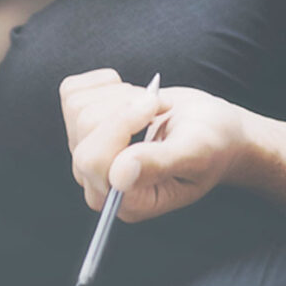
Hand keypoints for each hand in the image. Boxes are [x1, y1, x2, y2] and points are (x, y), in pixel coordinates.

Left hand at [60, 69, 261, 222]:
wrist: (210, 128)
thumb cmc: (212, 144)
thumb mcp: (196, 152)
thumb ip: (159, 164)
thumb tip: (119, 175)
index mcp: (126, 201)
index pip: (93, 161)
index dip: (121, 125)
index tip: (155, 106)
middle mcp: (99, 182)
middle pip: (84, 127)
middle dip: (125, 106)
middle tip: (159, 107)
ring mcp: (87, 153)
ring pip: (78, 107)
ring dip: (121, 96)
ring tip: (151, 108)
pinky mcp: (81, 125)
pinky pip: (73, 91)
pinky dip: (104, 83)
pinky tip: (129, 97)